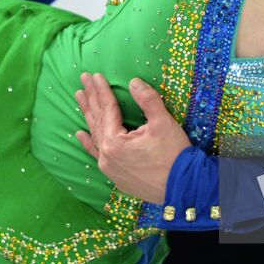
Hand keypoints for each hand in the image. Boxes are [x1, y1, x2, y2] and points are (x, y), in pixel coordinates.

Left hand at [74, 73, 188, 202]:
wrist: (184, 188)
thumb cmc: (174, 155)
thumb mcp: (163, 123)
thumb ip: (147, 100)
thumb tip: (133, 82)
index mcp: (115, 142)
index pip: (107, 109)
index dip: (102, 90)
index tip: (94, 75)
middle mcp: (106, 156)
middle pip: (98, 120)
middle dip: (91, 98)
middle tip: (83, 79)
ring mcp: (110, 168)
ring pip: (96, 136)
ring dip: (88, 116)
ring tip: (80, 97)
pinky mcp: (116, 176)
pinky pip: (97, 155)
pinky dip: (88, 143)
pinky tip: (80, 134)